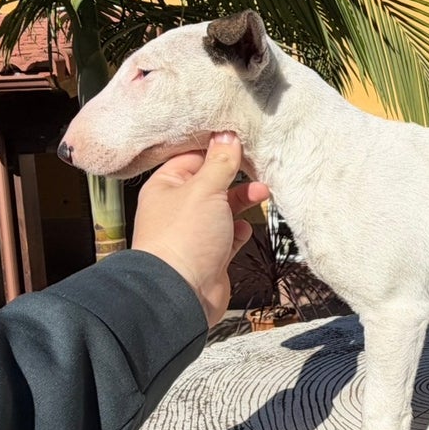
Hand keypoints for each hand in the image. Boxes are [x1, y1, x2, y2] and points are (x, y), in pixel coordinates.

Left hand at [132, 132, 269, 328]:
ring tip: (262, 194)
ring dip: (243, 201)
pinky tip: (245, 227)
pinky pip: (229, 235)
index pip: (191, 157)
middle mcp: (178, 208)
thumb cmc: (183, 239)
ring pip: (223, 208)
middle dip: (235, 175)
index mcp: (166, 186)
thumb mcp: (205, 189)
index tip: (239, 138)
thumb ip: (220, 162)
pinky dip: (239, 230)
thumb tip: (227, 135)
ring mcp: (194, 232)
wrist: (181, 294)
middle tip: (258, 167)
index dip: (215, 148)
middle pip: (211, 182)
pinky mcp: (210, 254)